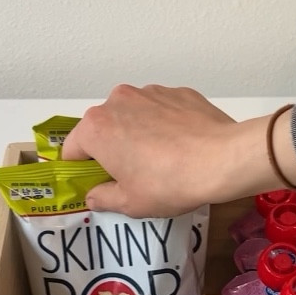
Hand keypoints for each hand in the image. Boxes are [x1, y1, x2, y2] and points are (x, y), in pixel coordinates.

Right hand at [61, 84, 295, 216]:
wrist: (223, 159)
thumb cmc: (169, 183)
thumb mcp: (130, 203)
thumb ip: (102, 198)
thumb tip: (94, 196)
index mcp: (96, 127)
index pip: (72, 150)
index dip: (81, 171)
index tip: (96, 185)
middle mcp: (117, 100)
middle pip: (102, 128)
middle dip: (111, 150)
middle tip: (132, 176)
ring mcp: (149, 91)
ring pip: (132, 116)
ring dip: (137, 134)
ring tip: (162, 160)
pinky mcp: (177, 91)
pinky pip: (160, 110)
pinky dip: (164, 125)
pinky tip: (181, 146)